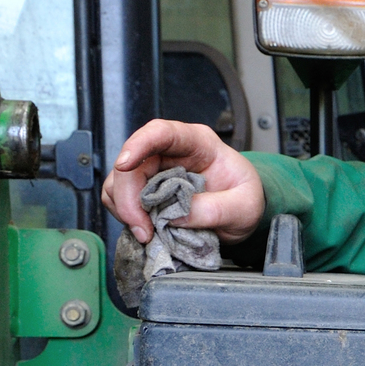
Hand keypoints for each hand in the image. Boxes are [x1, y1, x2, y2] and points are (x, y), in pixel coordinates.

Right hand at [102, 119, 266, 243]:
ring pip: (119, 181)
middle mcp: (171, 152)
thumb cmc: (245, 198)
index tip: (124, 165)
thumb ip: (216, 210)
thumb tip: (177, 215)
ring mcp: (155, 171)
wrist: (242, 212)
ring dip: (125, 209)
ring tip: (148, 233)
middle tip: (143, 229)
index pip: (162, 132)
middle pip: (132, 163)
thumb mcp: (244, 206)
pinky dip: (126, 216)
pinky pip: (120, 199)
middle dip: (129, 197)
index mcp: (198, 143)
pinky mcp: (146, 191)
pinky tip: (146, 229)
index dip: (139, 144)